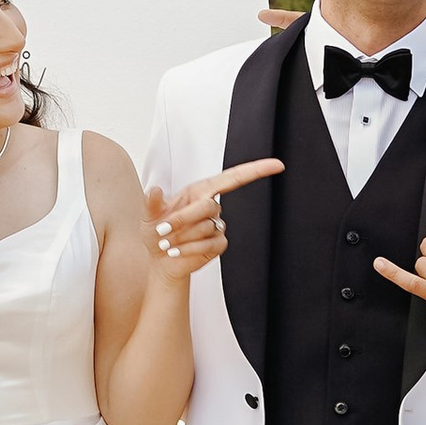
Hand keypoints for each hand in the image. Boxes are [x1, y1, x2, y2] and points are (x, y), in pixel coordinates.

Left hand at [146, 157, 282, 280]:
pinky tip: (176, 252)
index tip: (277, 165)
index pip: (232, 178)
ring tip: (168, 242)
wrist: (161, 259)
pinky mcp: (218, 244)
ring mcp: (217, 226)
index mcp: (199, 192)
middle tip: (163, 229)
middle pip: (208, 206)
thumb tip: (153, 190)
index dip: (256, 170)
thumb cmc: (157, 233)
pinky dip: (188, 249)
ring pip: (206, 228)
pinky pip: (209, 244)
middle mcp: (211, 207)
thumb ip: (151, 202)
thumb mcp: (149, 216)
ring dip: (182, 237)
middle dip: (182, 219)